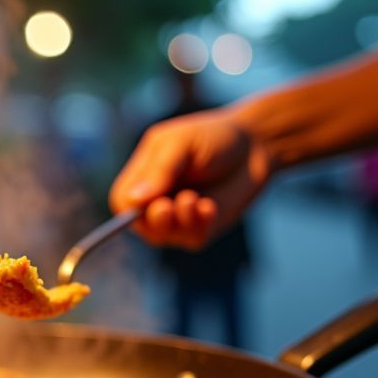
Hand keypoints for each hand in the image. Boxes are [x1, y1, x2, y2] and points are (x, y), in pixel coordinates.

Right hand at [109, 106, 272, 249]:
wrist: (255, 145)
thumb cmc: (213, 137)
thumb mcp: (181, 143)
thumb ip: (159, 170)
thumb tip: (133, 200)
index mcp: (143, 177)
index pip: (122, 203)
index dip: (129, 209)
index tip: (147, 201)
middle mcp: (156, 201)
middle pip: (140, 226)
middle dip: (155, 220)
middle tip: (168, 206)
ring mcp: (179, 218)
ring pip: (165, 237)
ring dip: (180, 221)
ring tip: (196, 199)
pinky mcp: (202, 229)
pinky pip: (192, 239)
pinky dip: (199, 225)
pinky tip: (209, 206)